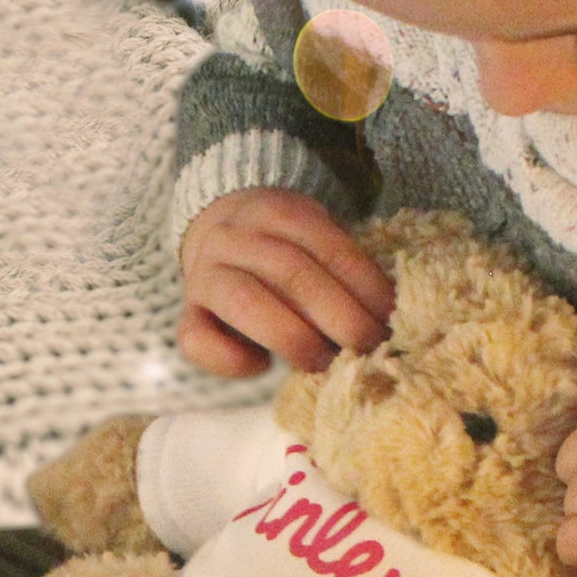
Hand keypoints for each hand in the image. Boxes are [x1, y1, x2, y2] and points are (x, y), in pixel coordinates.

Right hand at [178, 188, 395, 378]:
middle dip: (337, 314)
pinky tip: (261, 367)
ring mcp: (204, 275)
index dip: (362, 282)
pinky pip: (198, 340)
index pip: (324, 243)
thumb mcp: (310, 238)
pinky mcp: (186, 316)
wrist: (214, 237)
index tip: (390, 317)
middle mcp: (233, 236)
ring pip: (245, 302)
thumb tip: (386, 317)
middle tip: (367, 347)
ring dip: (293, 336)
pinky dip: (231, 359)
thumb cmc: (280, 253)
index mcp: (274, 210)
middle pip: (289, 272)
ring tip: (325, 363)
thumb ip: (338, 265)